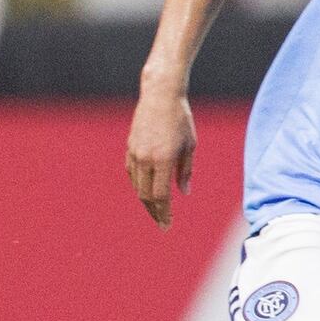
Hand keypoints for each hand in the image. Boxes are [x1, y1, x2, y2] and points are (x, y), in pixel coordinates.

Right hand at [126, 81, 195, 227]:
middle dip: (155, 211)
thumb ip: (185, 171)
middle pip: (146, 195)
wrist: (160, 95)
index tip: (168, 225)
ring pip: (137, 186)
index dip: (164, 213)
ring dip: (146, 200)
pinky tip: (145, 190)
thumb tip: (184, 192)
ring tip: (156, 210)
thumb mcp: (190, 146)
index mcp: (163, 160)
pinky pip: (131, 173)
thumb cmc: (180, 119)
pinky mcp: (129, 147)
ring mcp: (135, 153)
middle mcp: (146, 159)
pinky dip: (138, 185)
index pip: (161, 195)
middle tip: (163, 223)